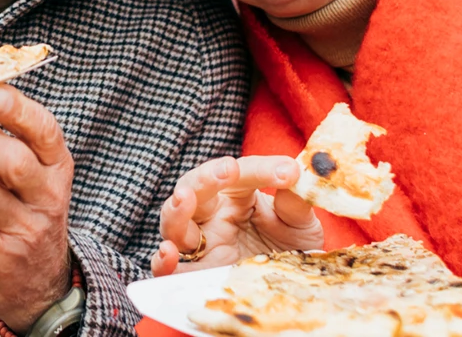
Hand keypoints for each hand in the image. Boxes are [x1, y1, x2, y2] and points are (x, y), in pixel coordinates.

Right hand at [150, 155, 321, 276]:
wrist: (290, 291)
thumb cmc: (290, 249)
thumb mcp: (299, 224)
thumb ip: (295, 202)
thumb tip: (295, 175)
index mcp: (235, 195)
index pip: (240, 174)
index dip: (262, 169)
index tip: (287, 172)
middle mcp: (211, 216)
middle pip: (193, 189)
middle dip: (205, 177)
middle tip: (227, 170)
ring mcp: (199, 246)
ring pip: (173, 224)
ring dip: (176, 209)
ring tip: (184, 197)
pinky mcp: (195, 276)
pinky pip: (169, 270)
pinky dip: (162, 262)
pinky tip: (167, 253)